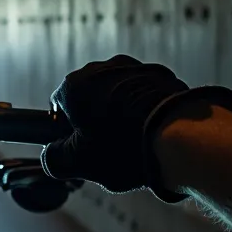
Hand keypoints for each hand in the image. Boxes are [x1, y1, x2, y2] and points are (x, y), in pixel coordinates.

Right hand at [40, 55, 231, 202]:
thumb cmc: (124, 147)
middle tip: (108, 149)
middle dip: (96, 120)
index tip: (80, 148)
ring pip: (117, 95)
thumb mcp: (79, 163)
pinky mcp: (162, 75)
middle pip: (90, 98)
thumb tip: (51, 157)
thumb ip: (54, 160)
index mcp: (74, 85)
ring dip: (120, 114)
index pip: (58, 106)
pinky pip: (144, 94)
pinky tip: (154, 134)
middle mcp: (101, 69)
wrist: (181, 135)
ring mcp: (134, 69)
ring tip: (135, 144)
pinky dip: (144, 110)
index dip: (66, 130)